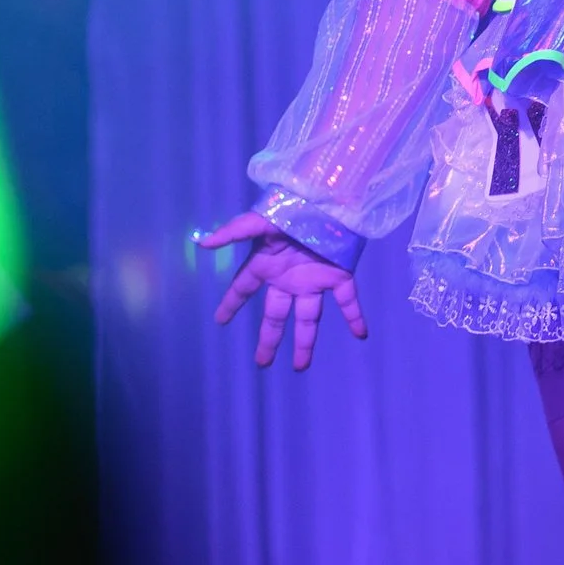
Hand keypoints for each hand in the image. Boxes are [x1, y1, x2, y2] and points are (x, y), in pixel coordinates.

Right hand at [196, 212, 368, 369]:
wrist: (326, 198)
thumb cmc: (291, 208)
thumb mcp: (259, 220)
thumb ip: (233, 232)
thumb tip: (202, 243)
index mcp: (267, 266)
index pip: (243, 290)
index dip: (231, 304)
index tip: (220, 321)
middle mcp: (289, 279)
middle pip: (276, 316)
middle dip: (269, 339)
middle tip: (262, 363)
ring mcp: (314, 280)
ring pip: (309, 318)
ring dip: (306, 343)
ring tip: (301, 367)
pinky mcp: (339, 275)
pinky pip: (348, 301)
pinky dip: (355, 318)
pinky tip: (361, 335)